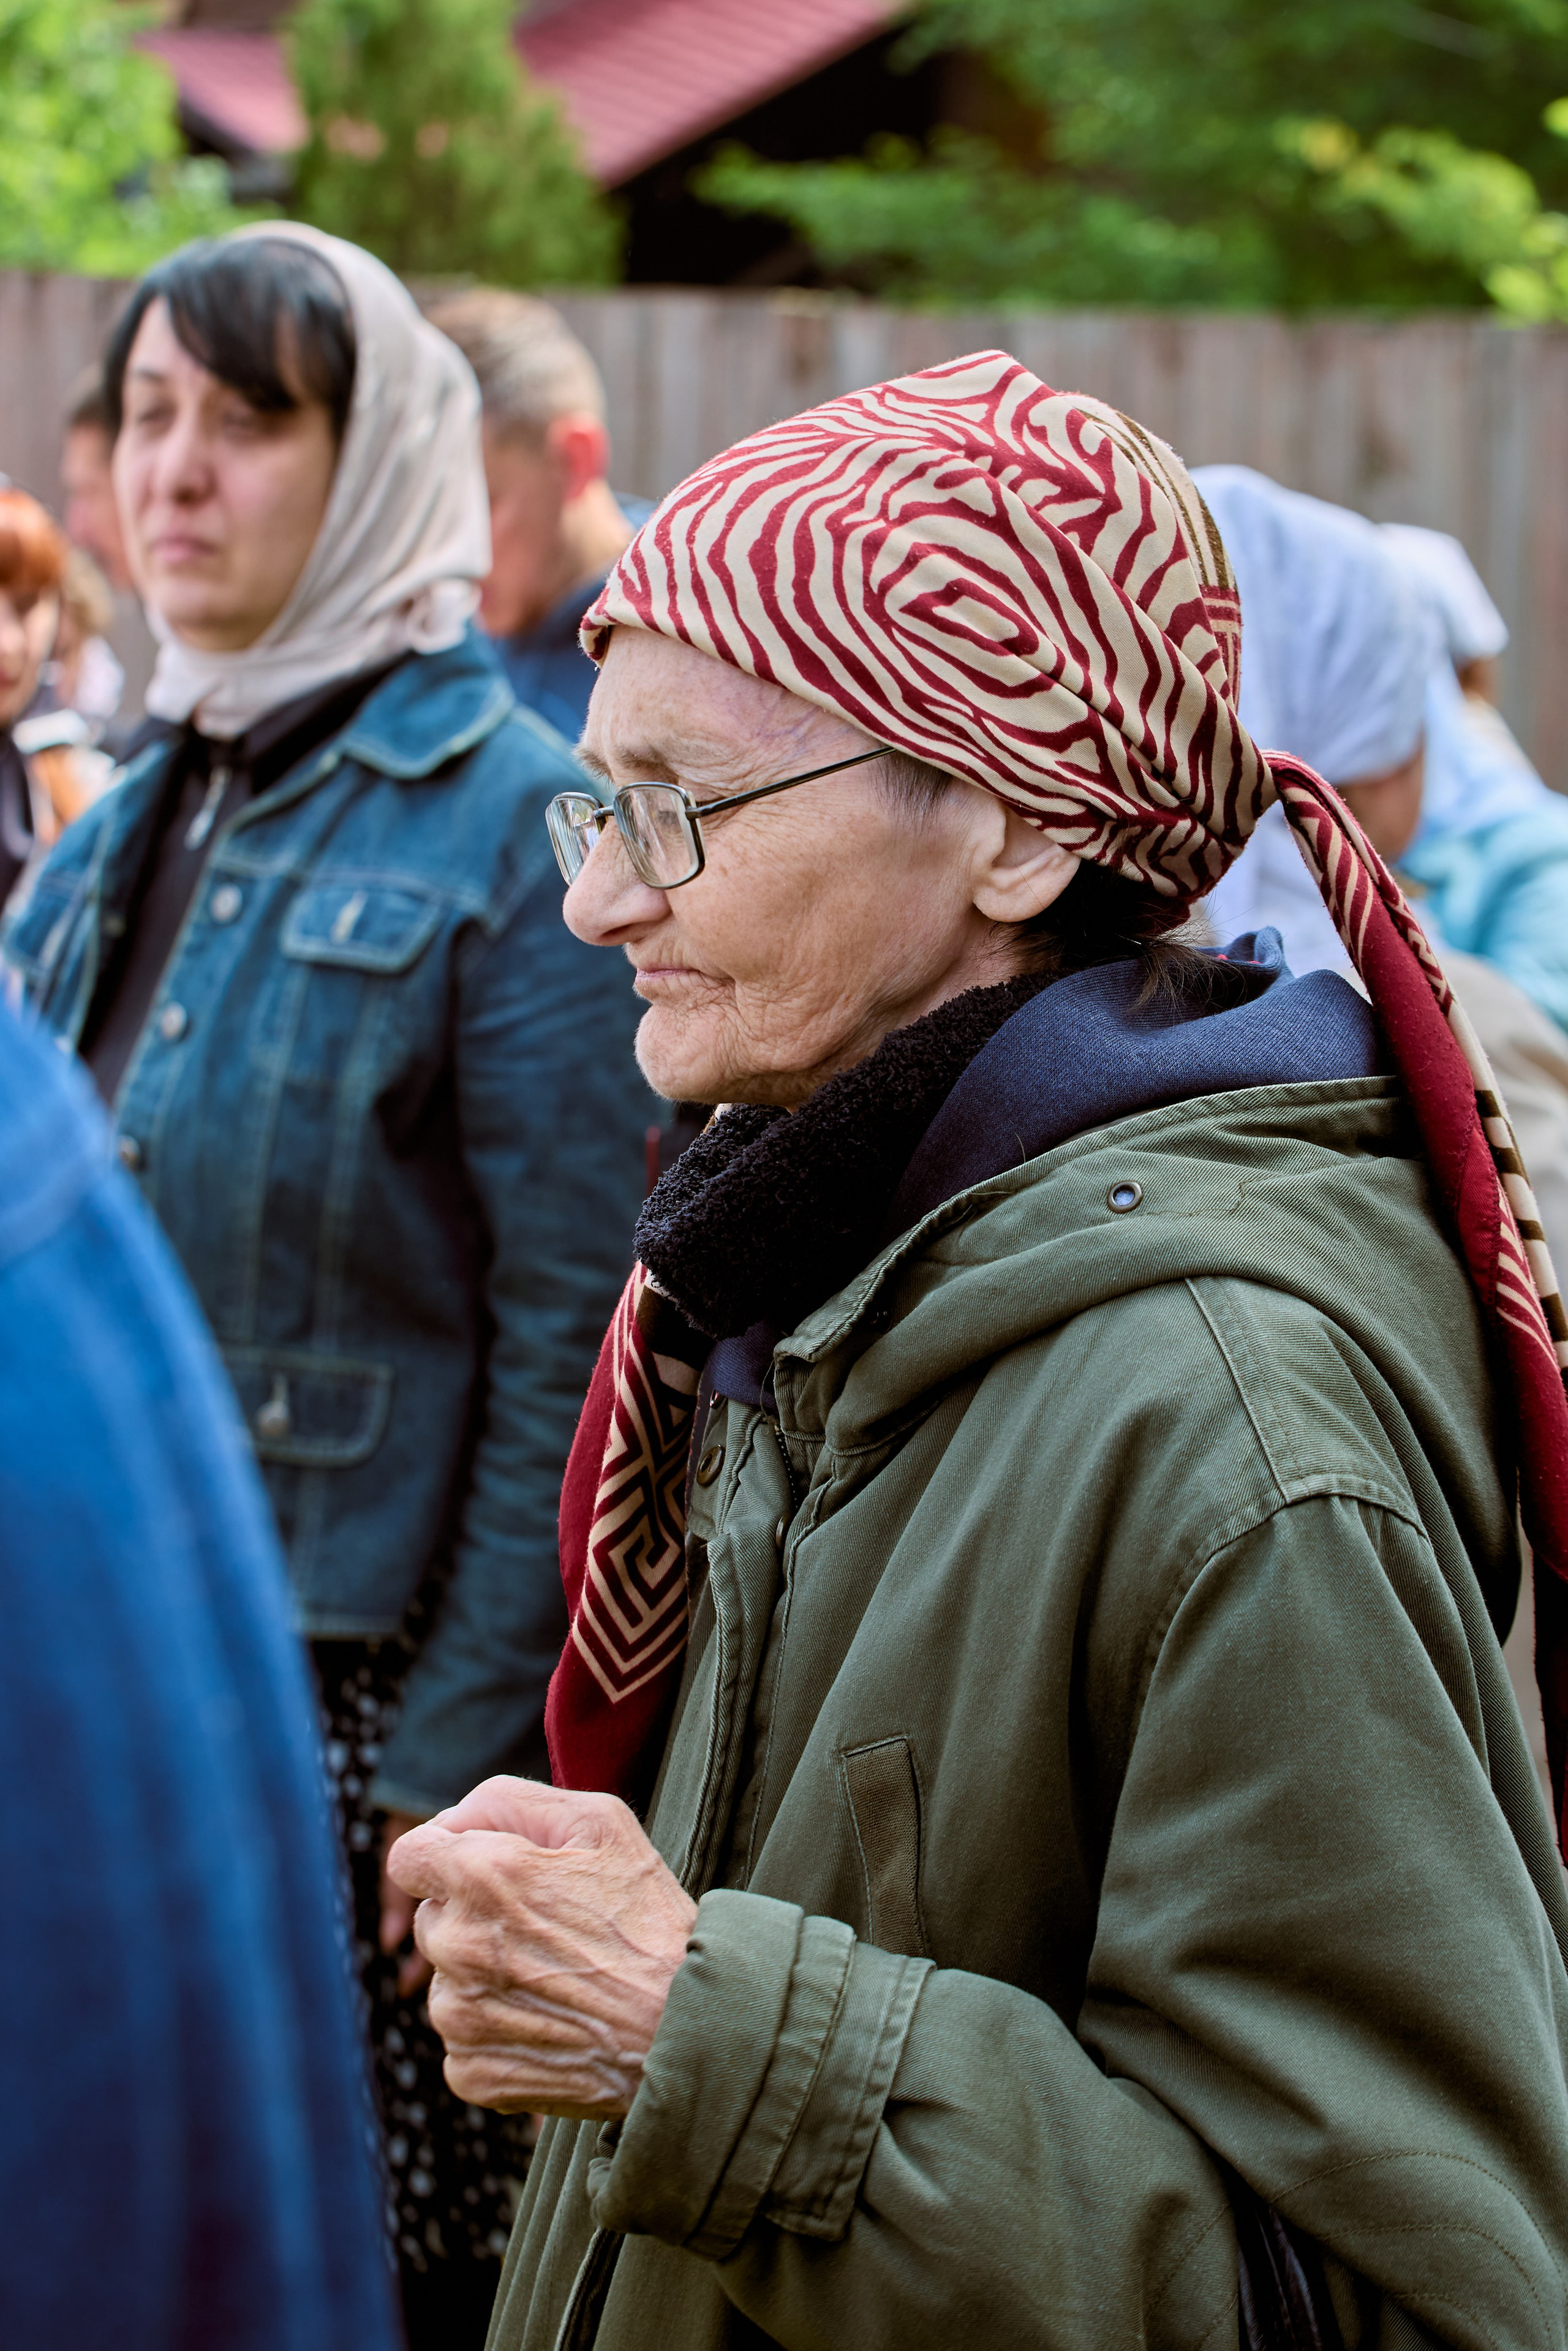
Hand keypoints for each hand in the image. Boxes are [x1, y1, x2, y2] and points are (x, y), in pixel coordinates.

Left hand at [388, 1777, 697, 2120]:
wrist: (687, 2032)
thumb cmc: (649, 1919)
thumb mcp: (600, 1822)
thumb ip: (509, 1800)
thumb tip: (450, 1821)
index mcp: (482, 1875)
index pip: (407, 1855)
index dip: (445, 1856)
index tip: (482, 1871)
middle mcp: (457, 1945)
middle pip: (431, 1919)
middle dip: (472, 1915)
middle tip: (543, 1928)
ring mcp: (459, 2016)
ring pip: (446, 1980)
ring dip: (483, 1975)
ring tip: (555, 1979)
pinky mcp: (470, 2072)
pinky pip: (462, 2039)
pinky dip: (496, 2030)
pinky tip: (551, 2023)